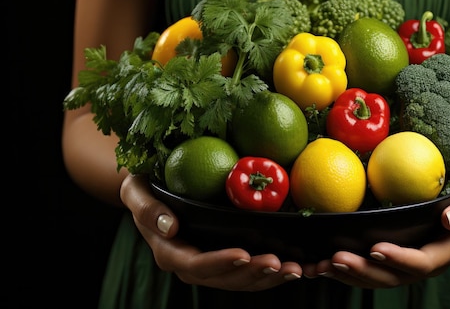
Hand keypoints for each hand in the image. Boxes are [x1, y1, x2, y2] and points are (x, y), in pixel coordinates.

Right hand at [120, 174, 303, 290]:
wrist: (152, 190)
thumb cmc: (143, 186)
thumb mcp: (136, 191)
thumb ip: (148, 209)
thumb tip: (170, 226)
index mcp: (170, 253)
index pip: (197, 264)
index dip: (221, 262)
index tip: (244, 254)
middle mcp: (192, 264)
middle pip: (226, 278)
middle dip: (254, 274)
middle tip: (282, 264)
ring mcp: (211, 264)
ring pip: (242, 280)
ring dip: (270, 278)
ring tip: (297, 270)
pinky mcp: (227, 258)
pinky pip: (250, 271)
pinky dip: (272, 271)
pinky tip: (297, 266)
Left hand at [301, 176, 449, 287]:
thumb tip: (449, 219)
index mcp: (448, 250)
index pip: (422, 262)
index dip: (399, 260)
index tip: (375, 248)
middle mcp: (428, 261)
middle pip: (394, 277)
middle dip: (363, 271)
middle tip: (335, 259)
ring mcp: (410, 261)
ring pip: (378, 277)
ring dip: (349, 274)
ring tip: (321, 266)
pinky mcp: (396, 254)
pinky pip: (371, 267)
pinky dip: (347, 268)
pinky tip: (321, 264)